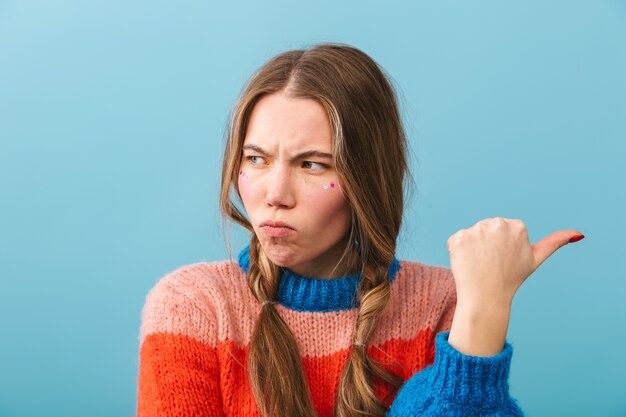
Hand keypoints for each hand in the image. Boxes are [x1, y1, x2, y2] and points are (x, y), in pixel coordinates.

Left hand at [446, 217, 583, 355]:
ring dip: (472, 248)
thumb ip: (555, 243)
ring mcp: (476, 230)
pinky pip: (456, 241)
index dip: (502, 246)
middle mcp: (497, 223)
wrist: (487, 298)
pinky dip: (458, 252)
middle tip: (491, 263)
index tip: (505, 259)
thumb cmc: (512, 279)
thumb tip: (579, 234)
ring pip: (471, 235)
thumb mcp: (535, 259)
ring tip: (480, 264)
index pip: (503, 229)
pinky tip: (467, 264)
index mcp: (517, 225)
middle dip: (486, 244)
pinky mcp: (458, 238)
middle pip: (486, 229)